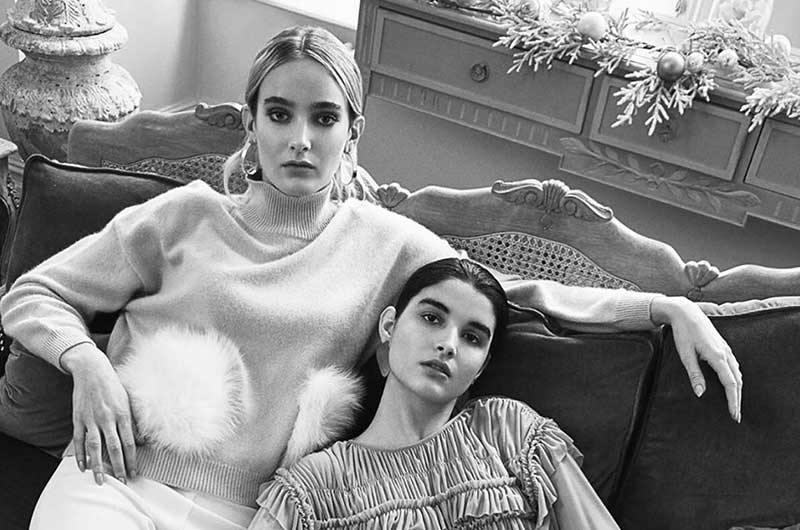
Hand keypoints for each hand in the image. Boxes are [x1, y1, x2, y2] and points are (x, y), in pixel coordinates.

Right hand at [61, 343, 136, 484]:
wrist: (92, 371)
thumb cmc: (114, 386)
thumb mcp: (128, 400)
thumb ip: (132, 420)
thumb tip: (140, 440)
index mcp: (123, 414)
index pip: (129, 441)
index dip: (132, 458)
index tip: (134, 471)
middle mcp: (107, 418)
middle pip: (114, 447)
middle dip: (118, 466)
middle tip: (122, 481)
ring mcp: (91, 419)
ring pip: (95, 447)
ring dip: (98, 465)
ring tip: (101, 480)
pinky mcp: (78, 418)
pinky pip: (79, 440)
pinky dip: (80, 454)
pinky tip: (82, 467)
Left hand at [651, 296, 741, 421]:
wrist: (685, 312)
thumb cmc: (683, 333)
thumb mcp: (685, 355)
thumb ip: (694, 374)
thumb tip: (700, 393)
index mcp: (717, 356)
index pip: (730, 384)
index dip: (733, 401)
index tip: (734, 415)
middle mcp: (725, 353)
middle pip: (737, 381)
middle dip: (737, 399)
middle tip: (735, 415)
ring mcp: (725, 348)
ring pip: (737, 373)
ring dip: (737, 389)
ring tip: (734, 403)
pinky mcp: (723, 346)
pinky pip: (734, 365)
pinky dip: (736, 378)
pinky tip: (732, 383)